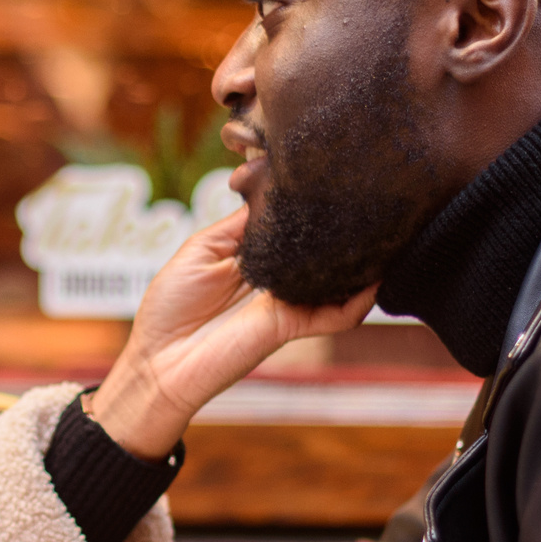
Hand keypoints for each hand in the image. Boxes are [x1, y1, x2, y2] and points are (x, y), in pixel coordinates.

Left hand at [88, 207, 377, 457]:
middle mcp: (277, 280)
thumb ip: (238, 226)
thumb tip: (270, 195)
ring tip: (380, 236)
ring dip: (359, 265)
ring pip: (337, 284)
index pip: (293, 230)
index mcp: (255, 259)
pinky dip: (359, 303)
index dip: (309, 210)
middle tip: (365, 205)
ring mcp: (287, 304)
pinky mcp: (289, 327)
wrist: (160, 359)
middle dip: (343, 234)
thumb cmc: (170, 306)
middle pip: (320, 254)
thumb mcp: (200, 250)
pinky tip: (375, 281)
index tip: (327, 182)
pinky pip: (335, 316)